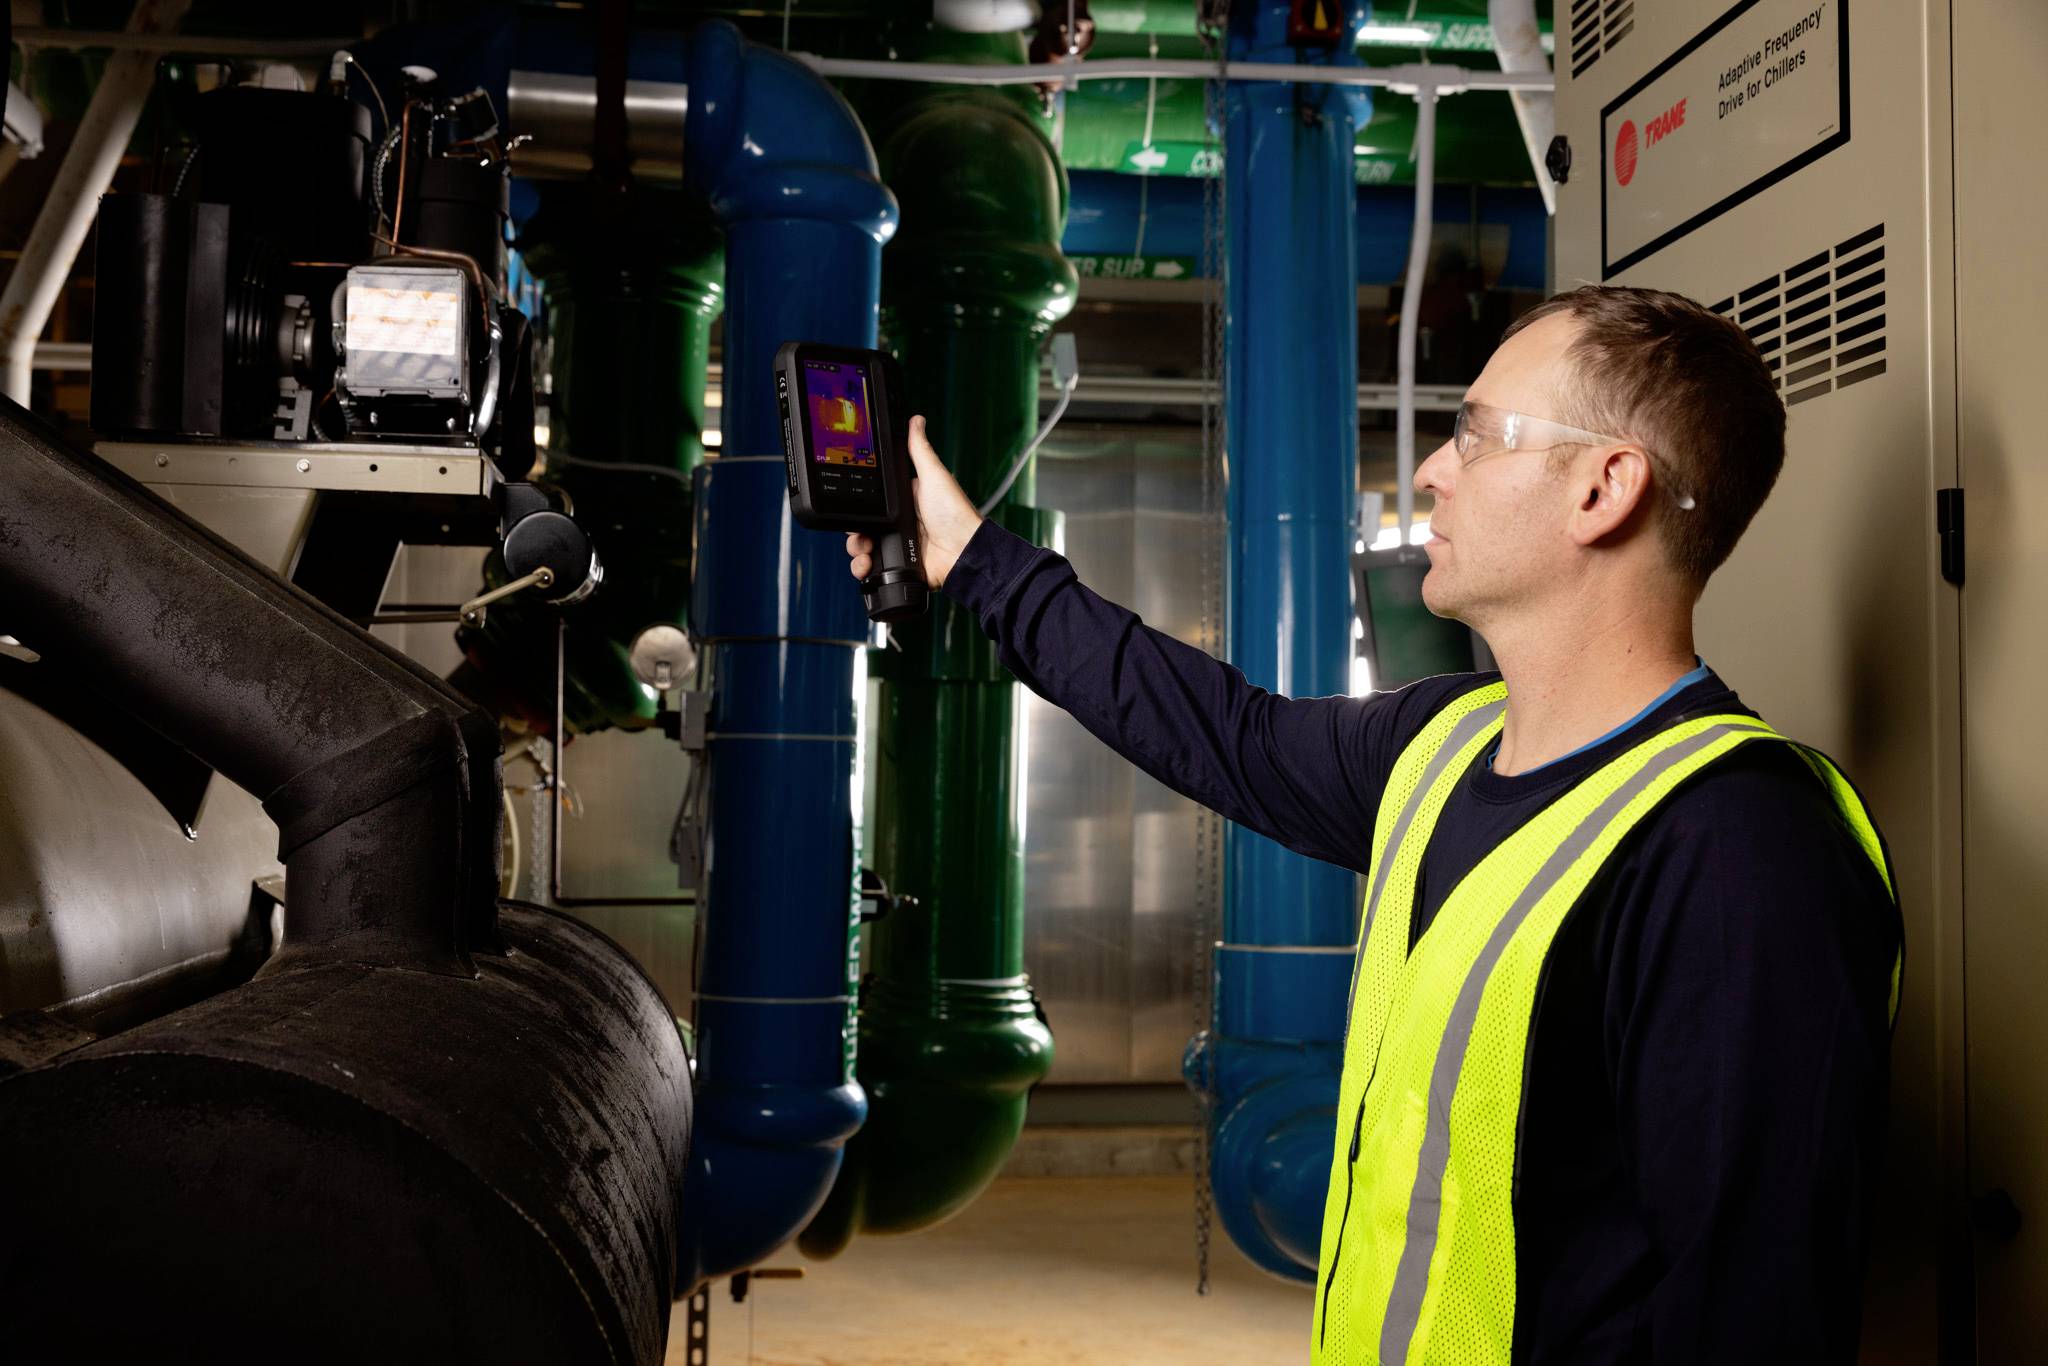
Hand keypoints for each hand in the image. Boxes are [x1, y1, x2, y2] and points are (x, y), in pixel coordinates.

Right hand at [846, 415, 981, 590]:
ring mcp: (898, 545)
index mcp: (906, 501)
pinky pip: (873, 568)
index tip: (851, 506)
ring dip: (856, 550)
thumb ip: (919, 450)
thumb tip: (916, 420)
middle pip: (863, 525)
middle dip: (853, 531)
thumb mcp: (934, 475)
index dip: (859, 504)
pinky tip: (867, 566)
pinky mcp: (899, 564)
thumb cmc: (955, 514)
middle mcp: (900, 523)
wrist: (963, 552)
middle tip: (857, 533)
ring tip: (863, 551)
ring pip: (863, 547)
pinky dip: (864, 569)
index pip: (873, 500)